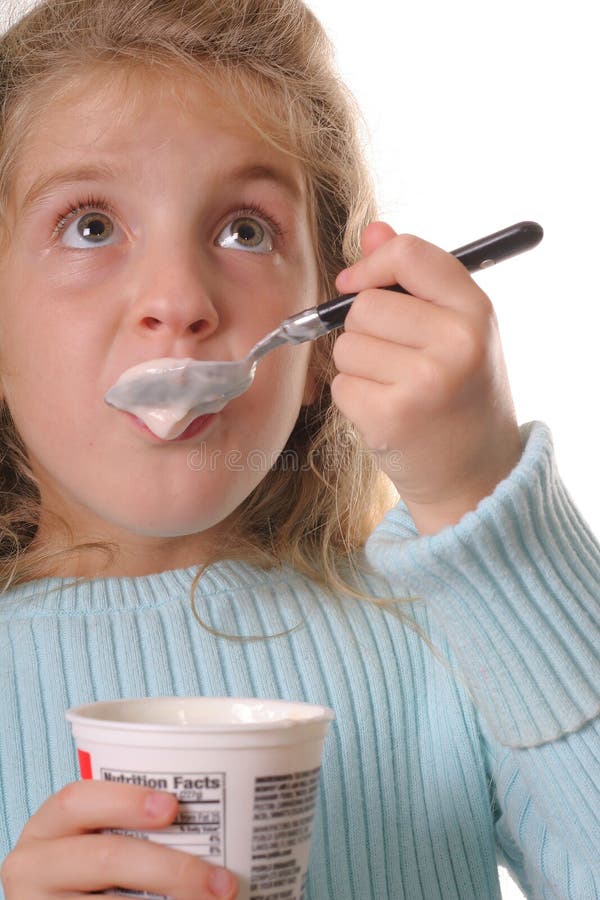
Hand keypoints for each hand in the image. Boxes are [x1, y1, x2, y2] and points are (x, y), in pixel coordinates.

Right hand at [1, 780, 237, 898]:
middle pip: (103, 857)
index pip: (77, 799)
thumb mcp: (102, 838)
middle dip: (169, 868)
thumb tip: (241, 810)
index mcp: (49, 827)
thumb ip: (144, 825)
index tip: (173, 807)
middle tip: (221, 882)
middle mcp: (33, 867)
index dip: (125, 799)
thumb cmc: (99, 867)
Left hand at [333, 222, 521, 533]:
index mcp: (476, 312)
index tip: (356, 285)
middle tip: (398, 362)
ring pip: (347, 345)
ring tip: (396, 390)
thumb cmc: (461, 397)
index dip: (372, 265)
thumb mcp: (458, 331)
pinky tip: (386, 414)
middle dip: (366, 331)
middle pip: (365, 305)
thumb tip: (374, 230)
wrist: (476, 477)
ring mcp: (423, 381)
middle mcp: (456, 342)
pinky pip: (341, 384)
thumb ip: (416, 279)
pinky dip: (354, 398)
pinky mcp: (390, 416)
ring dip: (359, 367)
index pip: (409, 253)